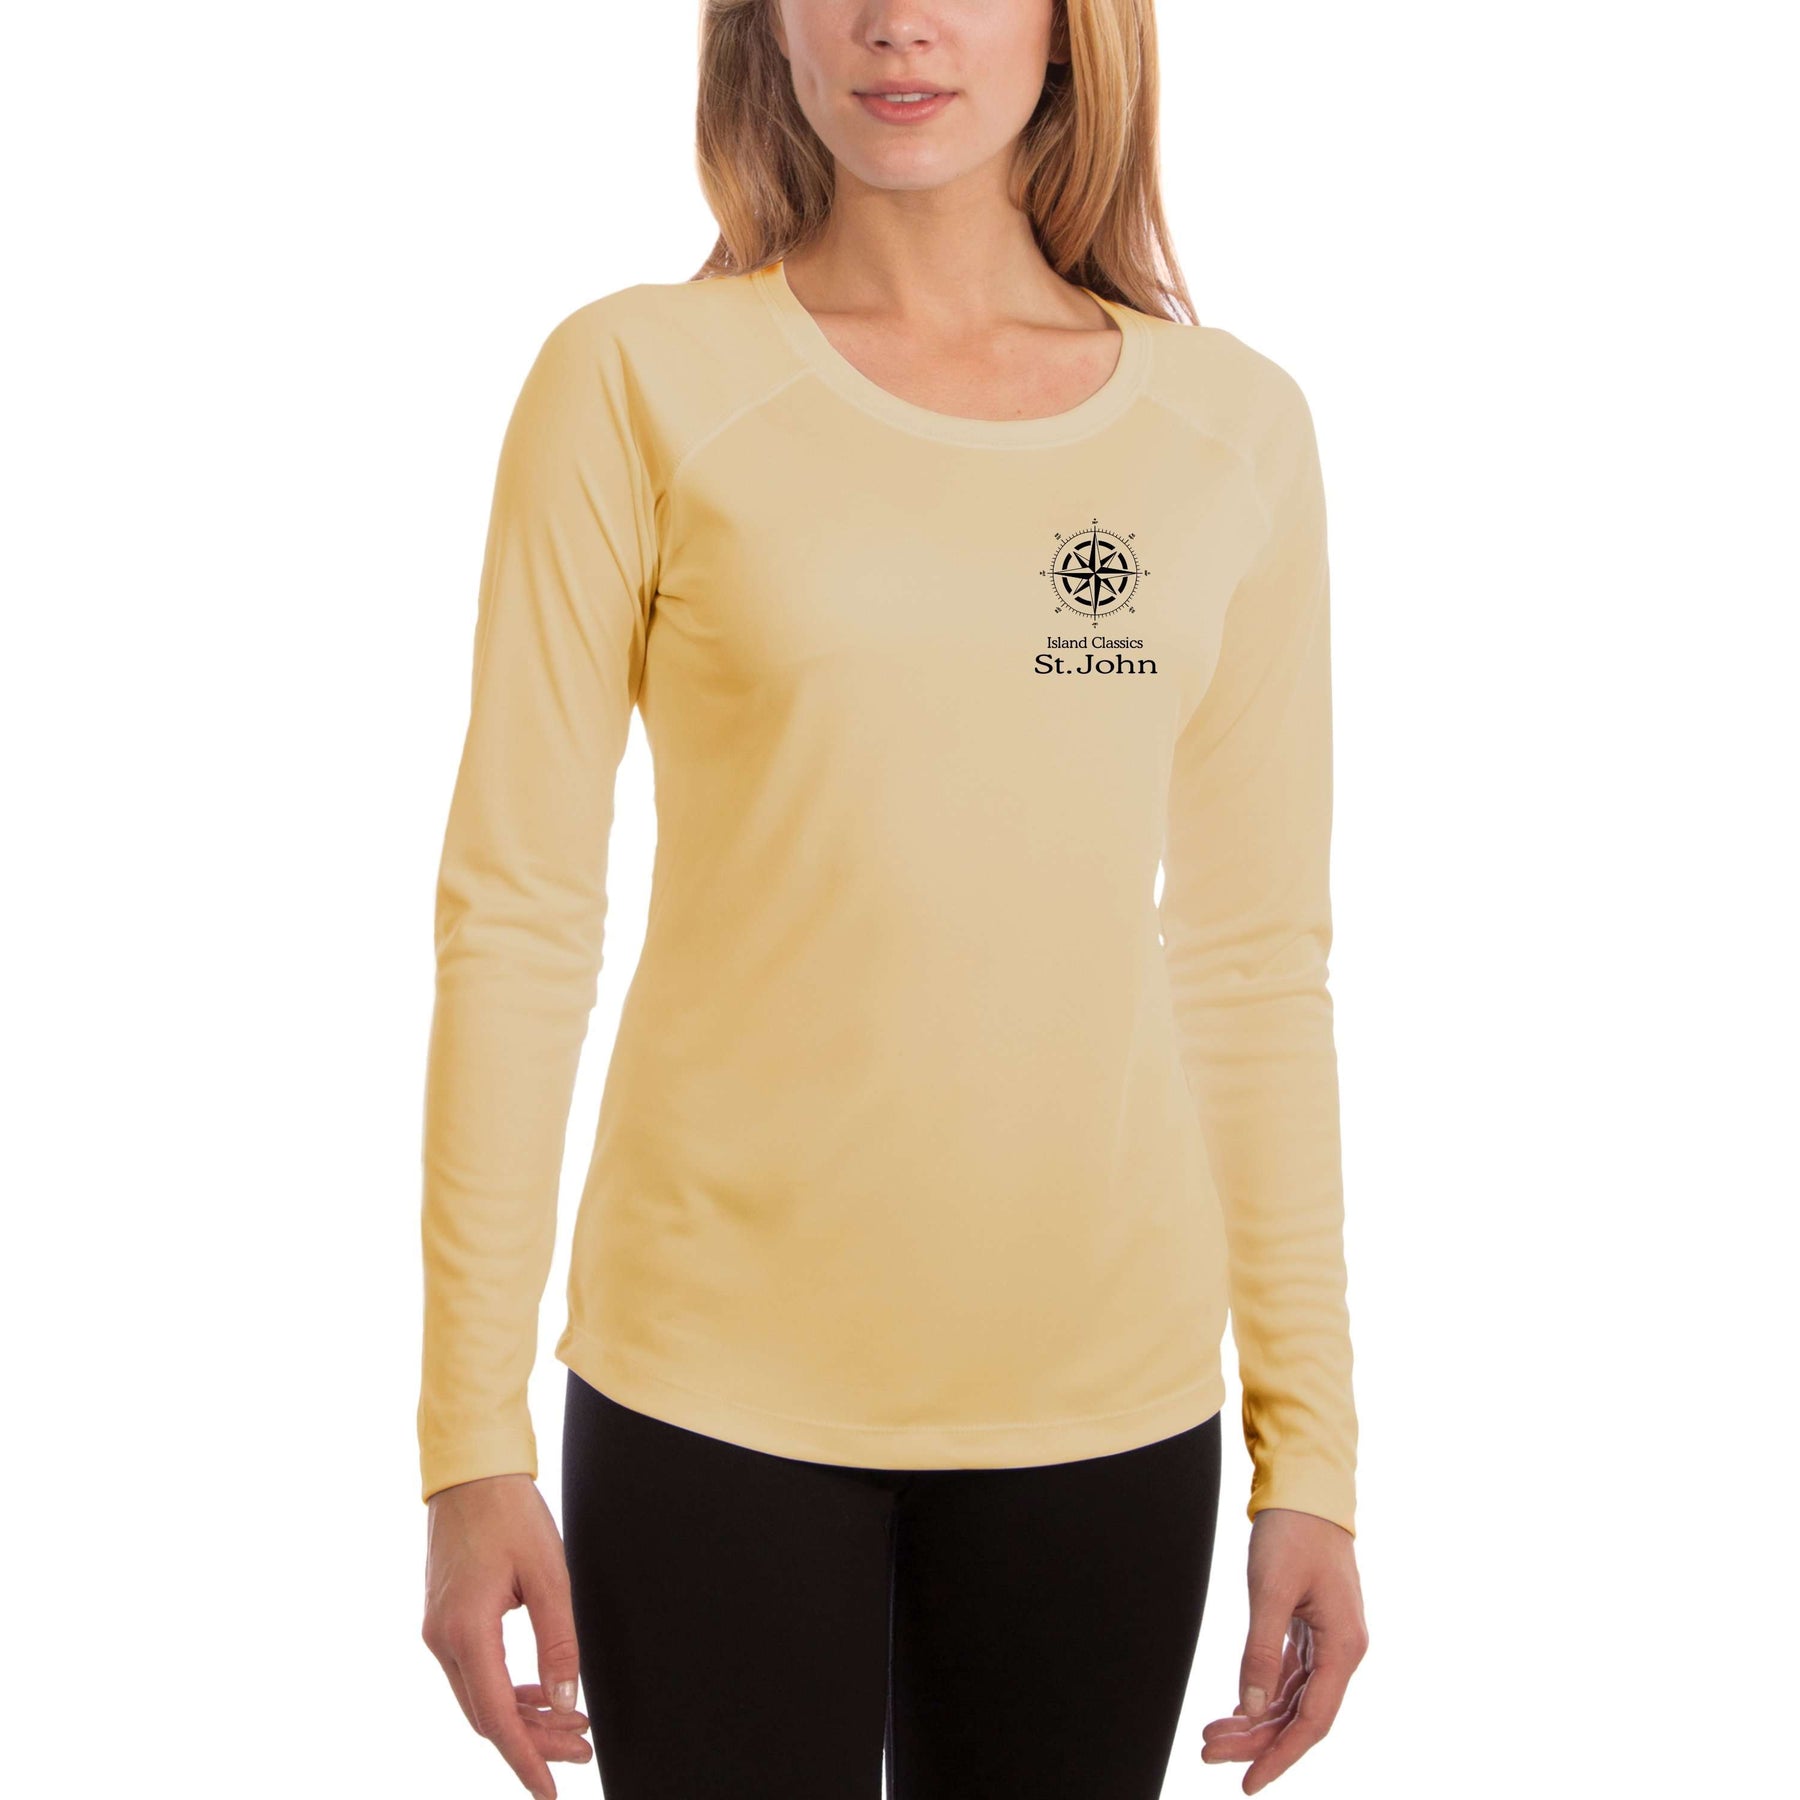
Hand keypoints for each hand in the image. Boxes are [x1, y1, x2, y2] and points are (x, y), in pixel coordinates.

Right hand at [422, 1473, 592, 1799]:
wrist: (471, 1473)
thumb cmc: (510, 1513)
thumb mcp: (549, 1573)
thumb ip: (559, 1640)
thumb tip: (567, 1702)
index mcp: (465, 1632)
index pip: (497, 1717)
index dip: (525, 1758)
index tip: (549, 1791)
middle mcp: (443, 1640)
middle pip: (488, 1716)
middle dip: (534, 1741)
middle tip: (582, 1751)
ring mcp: (439, 1632)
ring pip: (481, 1698)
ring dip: (524, 1718)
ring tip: (573, 1729)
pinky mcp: (445, 1621)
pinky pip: (476, 1674)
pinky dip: (508, 1692)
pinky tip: (541, 1694)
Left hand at [1200, 1506, 1367, 1792]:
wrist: (1305, 1487)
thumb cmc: (1291, 1531)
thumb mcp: (1269, 1590)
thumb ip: (1261, 1652)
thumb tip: (1252, 1708)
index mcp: (1343, 1647)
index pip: (1312, 1721)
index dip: (1280, 1756)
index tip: (1248, 1783)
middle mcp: (1342, 1649)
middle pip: (1300, 1714)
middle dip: (1256, 1739)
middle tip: (1208, 1752)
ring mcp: (1329, 1638)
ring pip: (1293, 1697)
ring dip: (1256, 1718)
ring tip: (1212, 1734)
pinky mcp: (1312, 1626)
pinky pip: (1290, 1674)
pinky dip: (1264, 1692)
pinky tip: (1238, 1706)